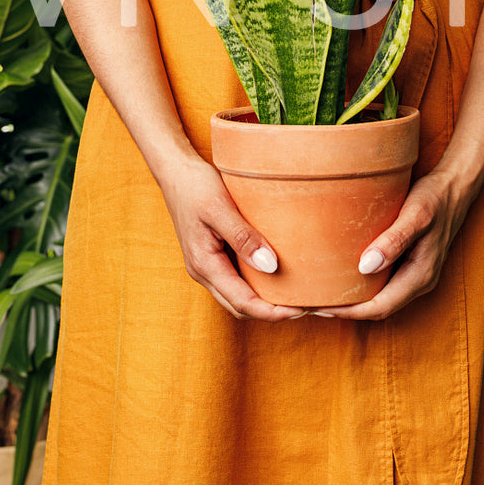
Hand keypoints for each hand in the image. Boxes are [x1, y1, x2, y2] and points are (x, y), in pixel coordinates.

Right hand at [153, 153, 305, 321]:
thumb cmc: (195, 186)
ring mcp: (208, 266)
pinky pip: (239, 280)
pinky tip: (278, 275)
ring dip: (266, 301)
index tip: (301, 309)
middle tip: (307, 306)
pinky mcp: (214, 256)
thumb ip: (243, 237)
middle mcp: (204, 272)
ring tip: (297, 295)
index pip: (242, 303)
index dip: (272, 312)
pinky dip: (259, 284)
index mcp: (204, 265)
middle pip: (241, 307)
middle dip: (272, 312)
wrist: (175, 172)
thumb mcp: (219, 207)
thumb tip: (270, 266)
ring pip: (240, 296)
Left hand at [317, 167, 476, 320]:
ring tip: (324, 293)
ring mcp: (417, 274)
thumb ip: (394, 241)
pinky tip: (345, 275)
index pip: (380, 307)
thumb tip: (366, 267)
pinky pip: (385, 284)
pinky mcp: (411, 264)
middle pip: (379, 308)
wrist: (455, 186)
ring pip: (382, 298)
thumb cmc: (435, 198)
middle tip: (312, 303)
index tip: (320, 307)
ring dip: (355, 300)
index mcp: (421, 275)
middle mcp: (420, 281)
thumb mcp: (415, 215)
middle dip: (347, 310)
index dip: (349, 312)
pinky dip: (364, 286)